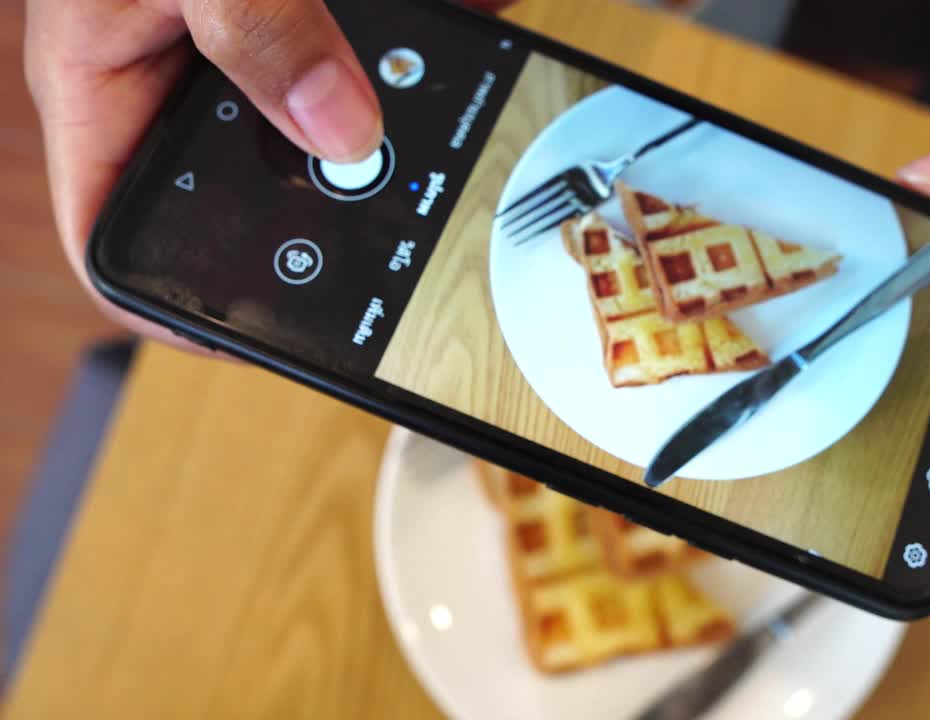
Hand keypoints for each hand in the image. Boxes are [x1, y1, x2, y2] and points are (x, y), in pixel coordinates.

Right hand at [26, 0, 515, 347]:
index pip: (116, 233)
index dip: (175, 302)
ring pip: (333, 127)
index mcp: (111, 78)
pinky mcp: (326, 16)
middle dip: (330, 217)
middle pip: (250, 193)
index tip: (261, 335)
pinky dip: (438, 49)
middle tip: (409, 241)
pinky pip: (388, 55)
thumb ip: (253, 31)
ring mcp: (265, 45)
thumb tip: (343, 134)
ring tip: (468, 138)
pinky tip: (489, 28)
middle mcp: (187, 73)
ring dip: (402, 133)